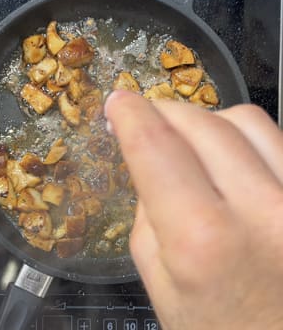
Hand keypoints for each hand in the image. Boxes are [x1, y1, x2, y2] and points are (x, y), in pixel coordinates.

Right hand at [105, 90, 282, 329]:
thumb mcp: (159, 285)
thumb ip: (149, 215)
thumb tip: (149, 161)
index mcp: (202, 240)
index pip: (156, 148)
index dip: (131, 114)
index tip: (118, 100)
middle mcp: (261, 211)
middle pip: (202, 123)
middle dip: (163, 112)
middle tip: (145, 120)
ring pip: (247, 120)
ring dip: (205, 120)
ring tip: (187, 138)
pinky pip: (278, 142)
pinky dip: (243, 138)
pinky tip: (228, 157)